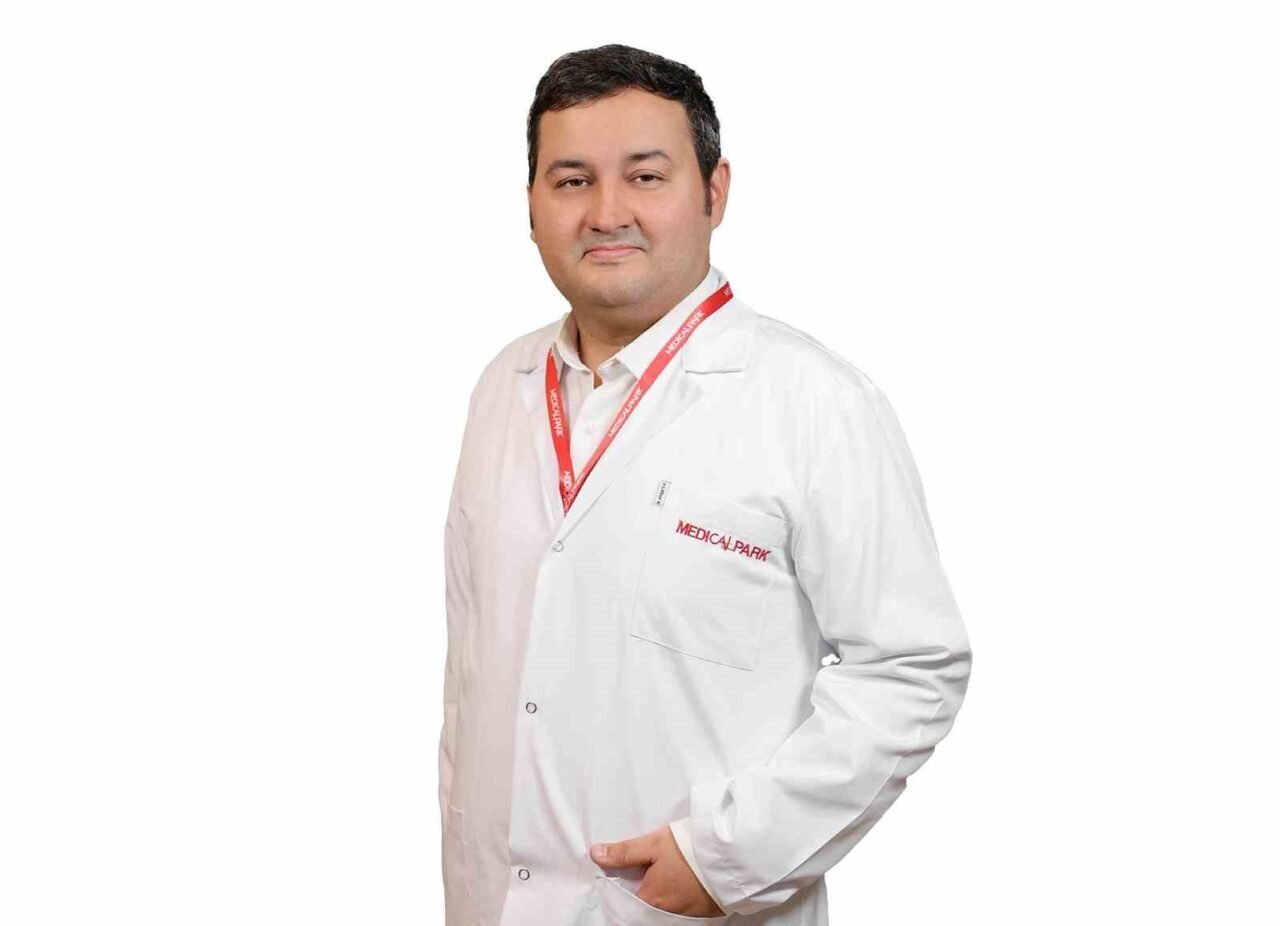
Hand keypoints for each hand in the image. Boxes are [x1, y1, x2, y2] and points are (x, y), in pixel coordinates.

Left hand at [589, 824, 725, 916]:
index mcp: (651, 899)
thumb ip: (624, 852)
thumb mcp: (653, 844)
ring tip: (668, 877)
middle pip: (648, 908)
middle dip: (644, 894)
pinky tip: (685, 883)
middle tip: (647, 875)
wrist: (733, 856)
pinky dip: (682, 899)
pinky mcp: (707, 912)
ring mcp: (689, 915)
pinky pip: (687, 910)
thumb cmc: (690, 849)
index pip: (627, 902)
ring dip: (664, 897)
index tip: (623, 879)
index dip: (622, 891)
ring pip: (668, 909)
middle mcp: (668, 914)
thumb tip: (595, 854)